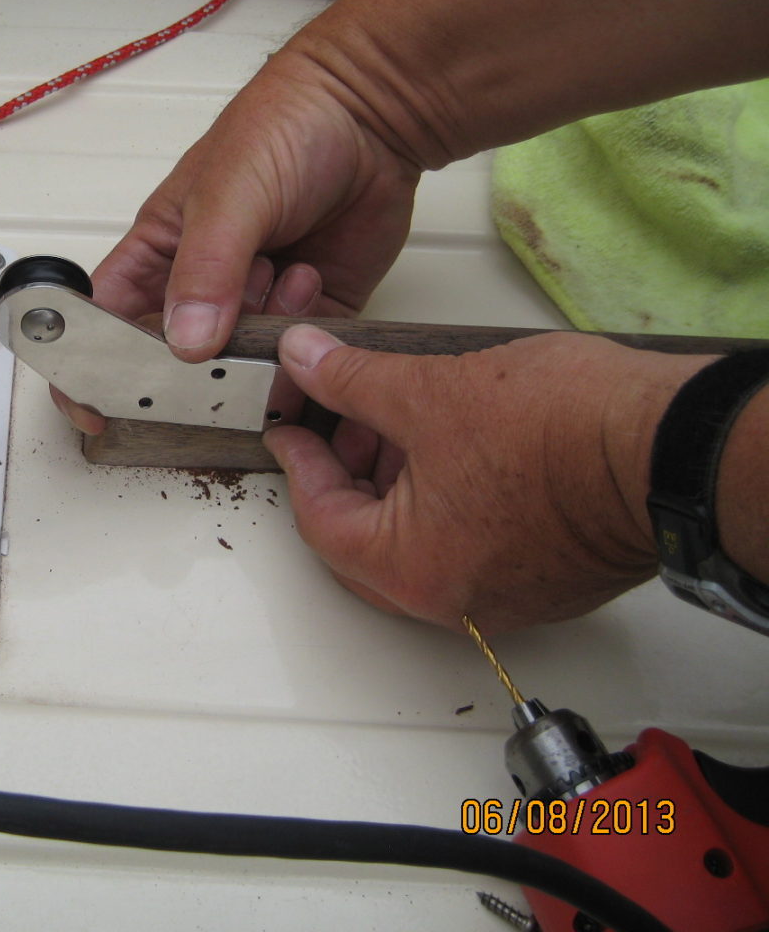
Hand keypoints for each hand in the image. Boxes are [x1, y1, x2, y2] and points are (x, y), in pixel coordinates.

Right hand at [55, 51, 422, 433]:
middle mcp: (204, 285)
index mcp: (159, 252)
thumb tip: (186, 342)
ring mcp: (256, 303)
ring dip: (260, 334)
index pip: (107, 322)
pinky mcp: (310, 314)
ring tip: (278, 272)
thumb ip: (205, 270)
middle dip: (198, 363)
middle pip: (177, 360)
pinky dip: (304, 332)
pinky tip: (309, 275)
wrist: (373, 114)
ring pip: (242, 365)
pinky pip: (298, 358)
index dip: (92, 366)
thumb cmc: (285, 126)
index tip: (96, 406)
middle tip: (222, 341)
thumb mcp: (229, 193)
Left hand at [264, 325, 712, 632]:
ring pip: (415, 545)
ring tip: (398, 419)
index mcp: (410, 571)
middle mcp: (451, 602)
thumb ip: (352, 380)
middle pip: (362, 542)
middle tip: (340, 416)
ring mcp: (503, 598)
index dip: (298, 458)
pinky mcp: (545, 580)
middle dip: (343, 473)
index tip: (291, 421)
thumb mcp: (429, 390)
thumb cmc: (563, 431)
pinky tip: (450, 446)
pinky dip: (442, 502)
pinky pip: (466, 547)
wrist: (672, 447)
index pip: (318, 518)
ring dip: (393, 485)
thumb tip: (305, 360)